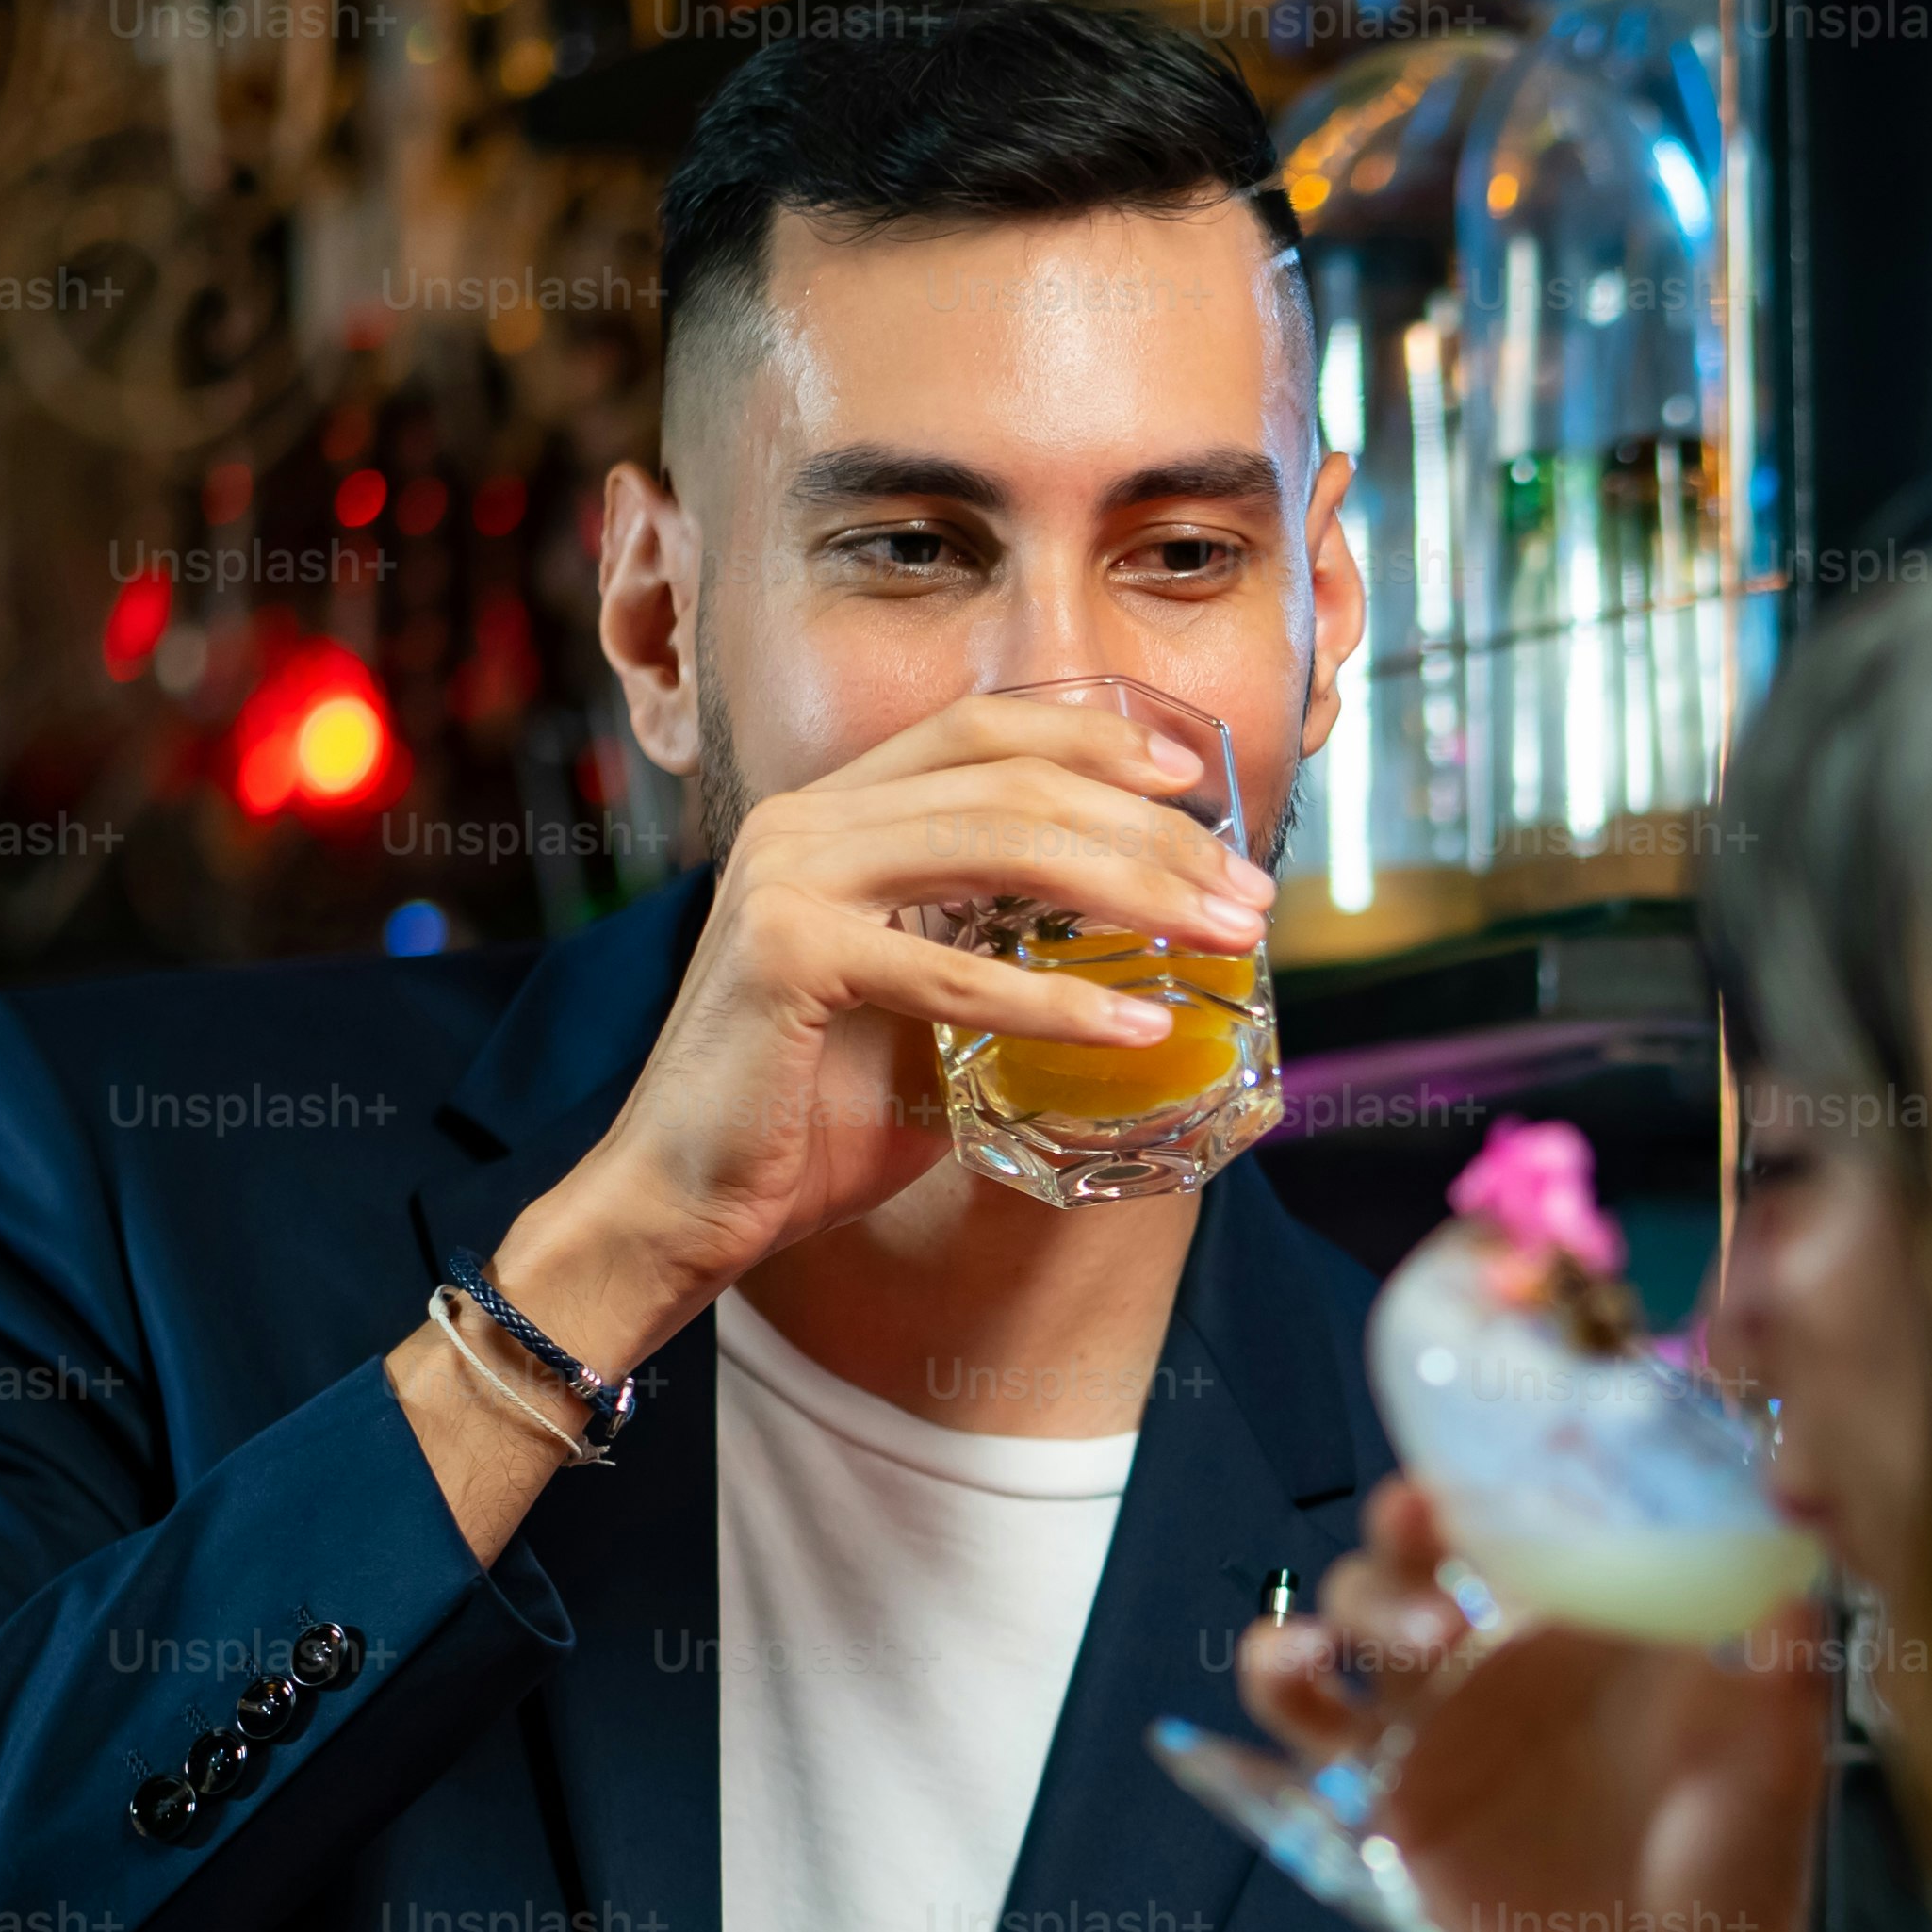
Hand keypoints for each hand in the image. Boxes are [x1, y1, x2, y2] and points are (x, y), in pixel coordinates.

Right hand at [525, 687, 1281, 1362]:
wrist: (685, 1203)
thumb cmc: (809, 1117)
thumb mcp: (929, 1016)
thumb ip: (1002, 960)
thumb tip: (1146, 967)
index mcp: (835, 812)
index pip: (981, 728)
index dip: (1095, 735)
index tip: (1198, 782)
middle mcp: (806, 819)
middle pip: (1012, 777)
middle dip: (1149, 828)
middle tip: (1245, 893)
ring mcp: (789, 878)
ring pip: (996, 843)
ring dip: (1131, 886)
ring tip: (1221, 935)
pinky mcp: (786, 956)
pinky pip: (957, 971)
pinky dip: (1061, 1001)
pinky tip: (1141, 1027)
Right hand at [1234, 1476, 1827, 1931]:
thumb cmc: (1745, 1854)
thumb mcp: (1783, 1736)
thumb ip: (1781, 1639)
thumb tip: (1793, 1530)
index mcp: (1591, 1600)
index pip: (1527, 1491)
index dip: (1501, 1447)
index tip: (1504, 1423)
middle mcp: (1505, 1634)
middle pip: (1428, 1533)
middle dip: (1418, 1508)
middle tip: (1438, 1517)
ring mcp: (1440, 1704)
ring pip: (1358, 1603)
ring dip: (1370, 1595)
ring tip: (1431, 1638)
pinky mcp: (1388, 1780)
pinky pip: (1308, 1710)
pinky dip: (1281, 1670)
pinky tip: (1299, 1664)